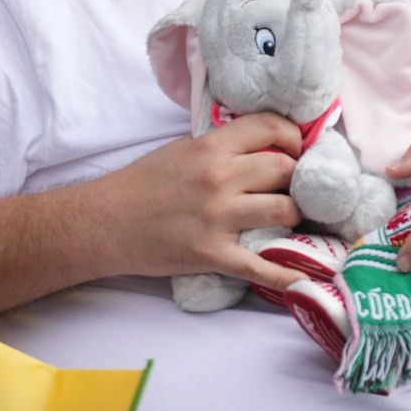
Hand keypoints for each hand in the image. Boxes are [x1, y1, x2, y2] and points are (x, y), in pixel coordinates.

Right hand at [89, 113, 305, 292]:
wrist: (104, 223)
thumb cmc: (142, 183)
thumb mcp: (182, 149)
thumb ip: (221, 146)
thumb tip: (259, 144)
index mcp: (212, 147)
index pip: (271, 128)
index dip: (294, 137)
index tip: (298, 149)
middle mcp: (220, 178)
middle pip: (286, 169)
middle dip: (298, 178)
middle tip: (299, 187)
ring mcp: (218, 218)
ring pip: (284, 211)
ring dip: (295, 216)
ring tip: (291, 220)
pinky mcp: (213, 254)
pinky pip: (260, 265)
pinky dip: (287, 275)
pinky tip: (306, 282)